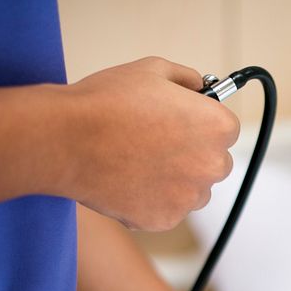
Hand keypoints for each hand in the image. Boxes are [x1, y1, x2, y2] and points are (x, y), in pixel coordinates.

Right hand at [60, 56, 239, 230]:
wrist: (65, 140)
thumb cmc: (107, 101)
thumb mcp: (153, 70)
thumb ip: (188, 79)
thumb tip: (202, 87)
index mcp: (218, 127)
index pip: (225, 130)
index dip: (201, 125)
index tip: (182, 124)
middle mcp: (212, 165)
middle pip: (214, 163)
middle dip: (193, 155)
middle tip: (156, 144)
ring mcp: (189, 197)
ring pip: (192, 191)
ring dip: (175, 181)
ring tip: (137, 162)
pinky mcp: (165, 220)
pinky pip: (167, 211)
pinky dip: (152, 201)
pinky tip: (126, 181)